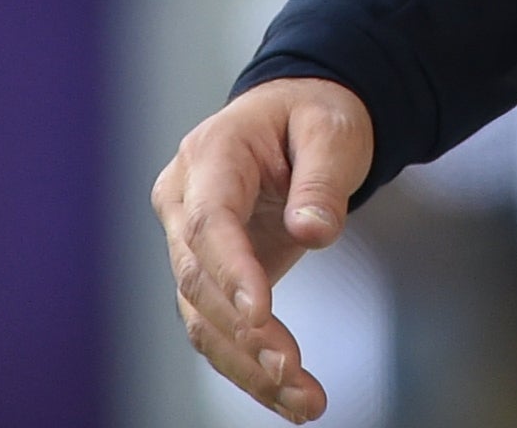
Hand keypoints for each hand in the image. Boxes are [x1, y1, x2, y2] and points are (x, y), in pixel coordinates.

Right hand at [153, 77, 376, 421]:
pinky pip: (219, 331)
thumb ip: (323, 178)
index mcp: (210, 155)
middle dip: (243, 331)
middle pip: (198, 278)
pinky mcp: (208, 278)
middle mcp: (183, 202)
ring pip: (202, 318)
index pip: (209, 220)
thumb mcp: (333, 129)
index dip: (231, 270)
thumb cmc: (313, 117)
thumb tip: (312, 231)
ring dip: (248, 366)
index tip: (261, 313)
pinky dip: (251, 369)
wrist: (297, 121)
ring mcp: (188, 244)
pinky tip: (292, 399)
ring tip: (305, 400)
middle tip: (292, 368)